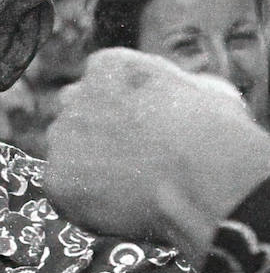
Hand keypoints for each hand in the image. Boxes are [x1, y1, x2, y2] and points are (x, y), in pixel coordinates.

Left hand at [45, 48, 269, 260]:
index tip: (136, 130)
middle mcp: (75, 96)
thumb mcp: (201, 89)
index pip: (95, 84)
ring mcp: (61, 138)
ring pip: (66, 155)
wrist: (204, 177)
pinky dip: (84, 203)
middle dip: (93, 136)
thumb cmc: (215, 134)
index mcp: (107, 66)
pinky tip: (118, 206)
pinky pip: (63, 192)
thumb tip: (171, 100)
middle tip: (127, 161)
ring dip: (87, 170)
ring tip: (130, 188)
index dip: (116, 111)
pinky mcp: (56, 179)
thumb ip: (169, 90)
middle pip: (73, 116)